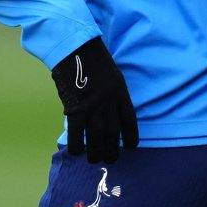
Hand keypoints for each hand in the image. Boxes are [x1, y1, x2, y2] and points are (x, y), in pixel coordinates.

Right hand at [51, 37, 138, 162]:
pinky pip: (77, 135)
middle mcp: (109, 101)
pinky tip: (77, 151)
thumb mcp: (110, 74)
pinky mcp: (75, 109)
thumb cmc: (91, 58)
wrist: (75, 47)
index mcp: (120, 91)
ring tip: (94, 159)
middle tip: (110, 159)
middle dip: (113, 149)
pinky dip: (77, 146)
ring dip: (95, 152)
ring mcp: (93, 106)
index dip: (131, 135)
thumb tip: (104, 114)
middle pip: (113, 133)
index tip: (131, 147)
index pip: (129, 120)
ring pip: (96, 138)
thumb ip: (110, 94)